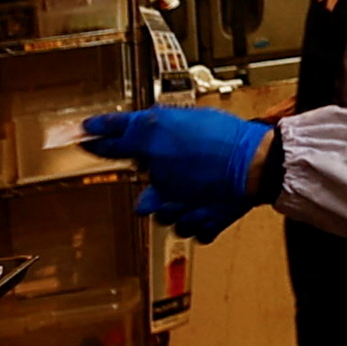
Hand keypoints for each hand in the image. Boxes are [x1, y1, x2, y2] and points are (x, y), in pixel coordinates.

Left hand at [80, 102, 271, 240]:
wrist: (259, 162)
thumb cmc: (228, 137)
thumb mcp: (190, 116)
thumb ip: (160, 124)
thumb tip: (140, 125)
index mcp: (154, 149)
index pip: (115, 139)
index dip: (99, 135)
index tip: (88, 135)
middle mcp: (159, 181)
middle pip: (144, 196)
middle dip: (157, 191)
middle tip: (175, 181)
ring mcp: (178, 207)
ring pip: (165, 216)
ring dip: (175, 208)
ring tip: (197, 194)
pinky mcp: (200, 224)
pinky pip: (191, 229)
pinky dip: (198, 221)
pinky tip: (210, 207)